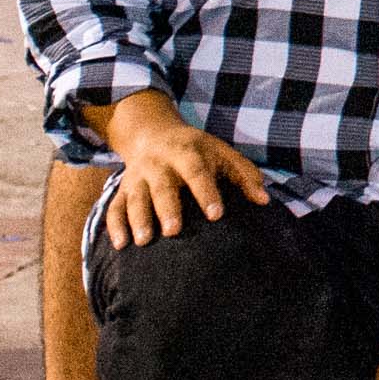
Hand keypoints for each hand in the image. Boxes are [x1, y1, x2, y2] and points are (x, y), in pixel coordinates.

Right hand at [99, 99, 270, 245]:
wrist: (153, 134)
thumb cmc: (197, 150)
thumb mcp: (222, 153)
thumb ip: (244, 175)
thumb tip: (264, 200)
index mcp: (187, 153)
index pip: (197, 172)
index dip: (206, 193)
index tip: (217, 215)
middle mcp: (159, 164)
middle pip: (162, 187)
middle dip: (167, 209)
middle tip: (174, 232)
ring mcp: (137, 177)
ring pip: (134, 198)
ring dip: (137, 219)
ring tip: (143, 241)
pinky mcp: (122, 189)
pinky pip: (114, 207)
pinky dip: (114, 226)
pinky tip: (120, 245)